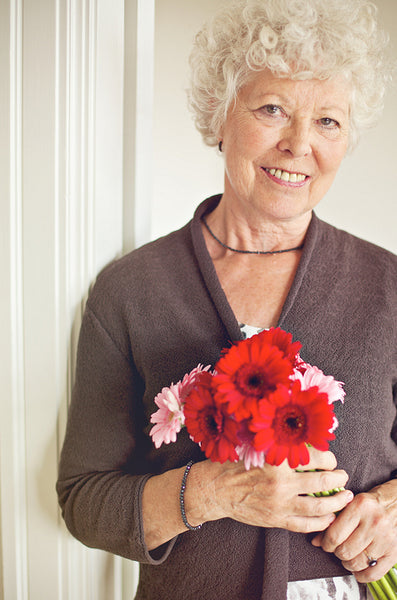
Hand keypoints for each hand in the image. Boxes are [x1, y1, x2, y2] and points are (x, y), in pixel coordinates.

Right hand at [186, 447, 352, 533]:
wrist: (215, 488)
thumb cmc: (235, 464)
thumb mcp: (257, 447)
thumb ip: (280, 445)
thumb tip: (306, 441)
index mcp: (278, 460)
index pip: (316, 458)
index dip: (329, 459)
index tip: (332, 460)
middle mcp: (281, 482)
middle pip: (322, 483)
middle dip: (338, 480)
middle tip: (344, 478)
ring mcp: (280, 503)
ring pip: (318, 507)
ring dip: (336, 503)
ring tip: (344, 498)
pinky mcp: (276, 519)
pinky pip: (305, 525)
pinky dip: (321, 522)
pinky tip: (328, 518)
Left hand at [311, 479, 396, 581]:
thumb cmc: (373, 502)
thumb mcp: (353, 502)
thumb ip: (335, 519)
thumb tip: (316, 540)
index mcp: (360, 507)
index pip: (334, 534)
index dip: (325, 543)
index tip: (324, 543)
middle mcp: (374, 523)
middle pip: (345, 551)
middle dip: (336, 553)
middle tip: (337, 549)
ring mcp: (385, 539)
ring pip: (357, 563)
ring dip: (348, 563)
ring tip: (348, 556)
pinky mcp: (394, 552)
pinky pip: (373, 573)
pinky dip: (362, 575)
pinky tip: (359, 568)